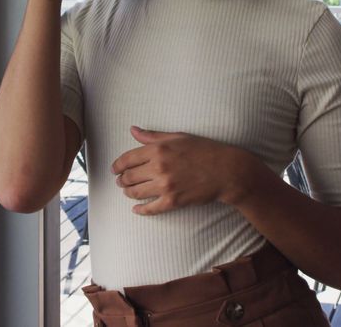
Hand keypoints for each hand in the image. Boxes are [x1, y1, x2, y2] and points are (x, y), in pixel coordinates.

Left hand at [111, 126, 256, 215]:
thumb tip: (132, 130)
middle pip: (129, 177)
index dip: (117, 165)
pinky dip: (141, 210)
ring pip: (136, 193)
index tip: (115, 169)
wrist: (226, 170)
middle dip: (122, 180)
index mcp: (158, 149)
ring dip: (129, 193)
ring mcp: (165, 185)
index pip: (128, 159)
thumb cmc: (204, 150)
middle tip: (120, 182)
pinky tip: (136, 210)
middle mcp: (159, 167)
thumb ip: (152, 136)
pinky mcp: (173, 201)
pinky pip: (151, 209)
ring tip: (128, 192)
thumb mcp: (178, 137)